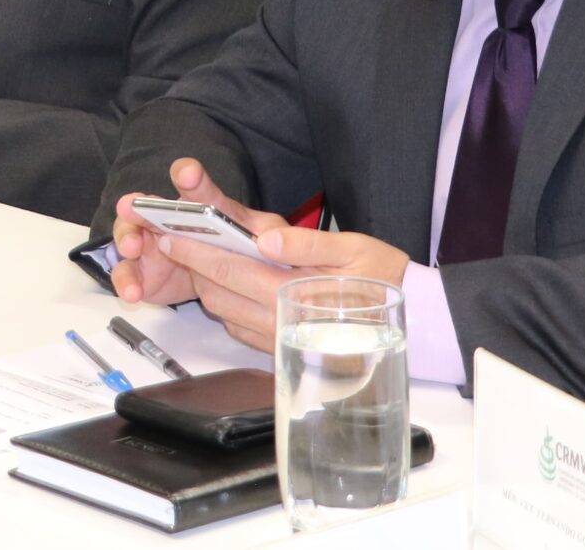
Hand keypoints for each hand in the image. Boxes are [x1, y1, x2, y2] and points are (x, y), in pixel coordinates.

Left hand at [113, 160, 407, 351]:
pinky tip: (230, 286)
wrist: (414, 324)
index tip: (170, 236)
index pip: (228, 271)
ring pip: (224, 313)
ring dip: (207, 287)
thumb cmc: (384, 279)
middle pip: (217, 294)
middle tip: (173, 241)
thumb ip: (307, 243)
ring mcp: (280, 340)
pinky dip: (227, 306)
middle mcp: (280, 323)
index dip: (194, 252)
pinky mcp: (284, 349)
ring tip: (197, 259)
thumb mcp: (353, 248)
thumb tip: (266, 237)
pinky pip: (241, 329)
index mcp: (292, 295)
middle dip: (192, 267)